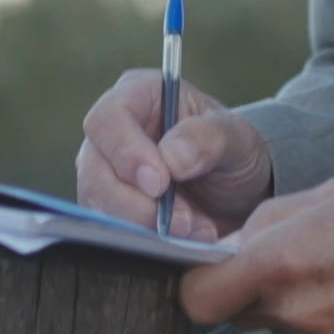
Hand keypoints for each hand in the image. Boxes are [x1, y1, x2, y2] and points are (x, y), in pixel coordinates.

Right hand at [77, 69, 273, 239]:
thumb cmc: (233, 150)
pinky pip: (112, 228)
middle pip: (96, 169)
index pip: (108, 120)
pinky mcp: (109, 207)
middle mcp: (112, 133)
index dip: (127, 153)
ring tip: (194, 229)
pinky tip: (186, 238)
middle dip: (137, 203)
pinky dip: (148, 238)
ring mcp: (105, 171)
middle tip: (182, 220)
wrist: (237, 191)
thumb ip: (209, 138)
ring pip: (99, 204)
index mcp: (139, 95)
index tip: (159, 183)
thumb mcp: (236, 137)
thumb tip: (171, 157)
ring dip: (145, 224)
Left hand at [179, 177, 333, 333]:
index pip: (199, 298)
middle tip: (305, 259)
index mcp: (280, 262)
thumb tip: (230, 248)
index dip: (202, 285)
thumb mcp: (326, 195)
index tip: (218, 272)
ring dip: (302, 307)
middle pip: (244, 313)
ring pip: (286, 330)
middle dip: (259, 289)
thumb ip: (267, 222)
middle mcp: (294, 314)